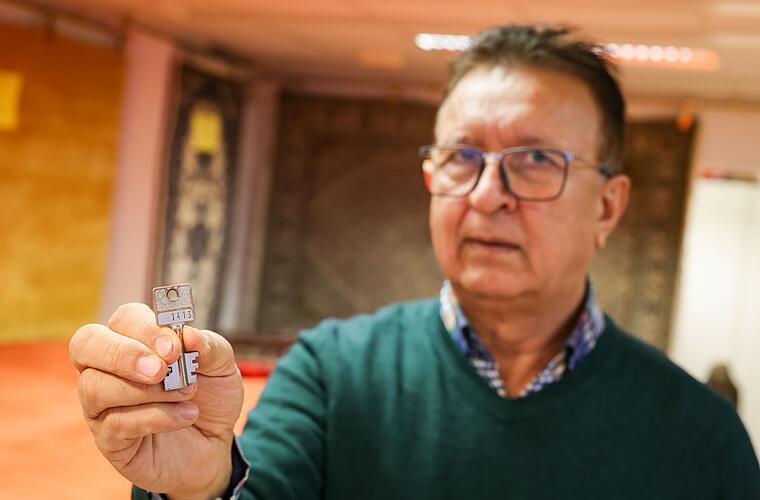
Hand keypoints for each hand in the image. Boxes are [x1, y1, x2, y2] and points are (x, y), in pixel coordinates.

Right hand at [70, 303, 243, 498]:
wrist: (215, 442)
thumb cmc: (210, 395)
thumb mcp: (221, 365)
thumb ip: (208, 346)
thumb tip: (188, 334)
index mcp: (134, 339)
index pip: (123, 319)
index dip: (144, 328)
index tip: (174, 348)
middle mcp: (108, 368)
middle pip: (85, 344)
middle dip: (122, 354)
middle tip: (160, 370)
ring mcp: (101, 404)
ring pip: (96, 387)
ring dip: (147, 391)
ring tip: (186, 393)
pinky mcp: (108, 439)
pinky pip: (116, 424)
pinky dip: (158, 417)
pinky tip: (186, 416)